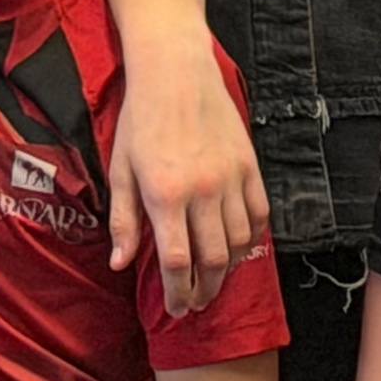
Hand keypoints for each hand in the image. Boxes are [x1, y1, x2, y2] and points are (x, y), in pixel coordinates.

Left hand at [108, 33, 270, 317]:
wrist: (176, 72)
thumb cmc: (140, 120)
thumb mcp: (121, 169)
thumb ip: (123, 220)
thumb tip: (121, 264)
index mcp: (165, 194)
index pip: (177, 263)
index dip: (178, 293)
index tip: (177, 309)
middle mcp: (203, 191)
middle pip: (213, 260)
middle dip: (205, 290)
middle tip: (196, 301)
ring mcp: (231, 178)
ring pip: (240, 241)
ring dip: (228, 268)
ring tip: (215, 277)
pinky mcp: (250, 165)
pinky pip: (259, 214)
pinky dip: (252, 237)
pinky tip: (239, 245)